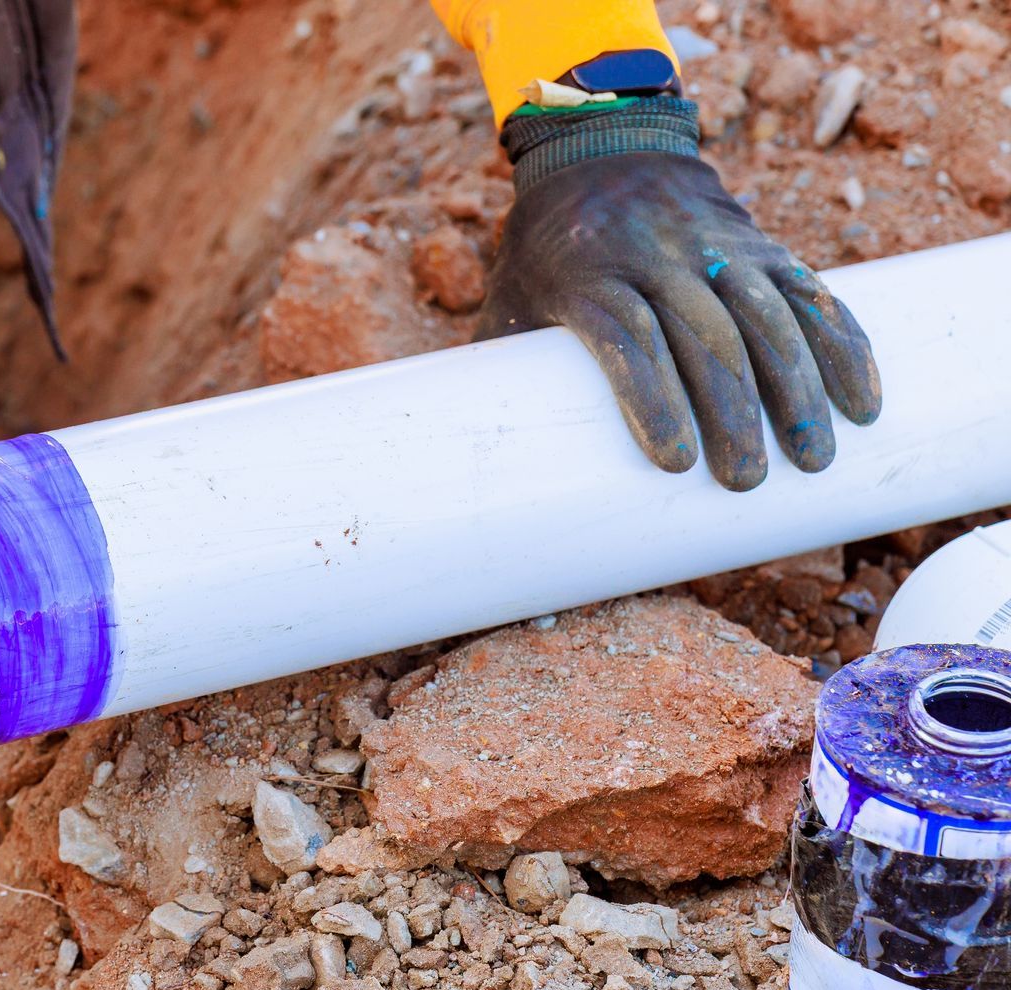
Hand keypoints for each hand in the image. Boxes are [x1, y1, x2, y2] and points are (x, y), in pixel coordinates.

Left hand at [479, 104, 880, 491]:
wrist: (600, 153)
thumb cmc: (544, 256)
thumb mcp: (509, 299)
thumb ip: (502, 371)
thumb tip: (483, 468)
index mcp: (588, 275)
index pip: (626, 336)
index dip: (652, 398)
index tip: (675, 462)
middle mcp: (656, 257)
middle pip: (705, 335)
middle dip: (734, 412)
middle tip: (747, 481)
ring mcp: (716, 247)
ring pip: (766, 316)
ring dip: (798, 389)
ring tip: (814, 457)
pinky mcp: (760, 244)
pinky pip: (809, 293)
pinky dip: (842, 344)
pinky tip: (862, 399)